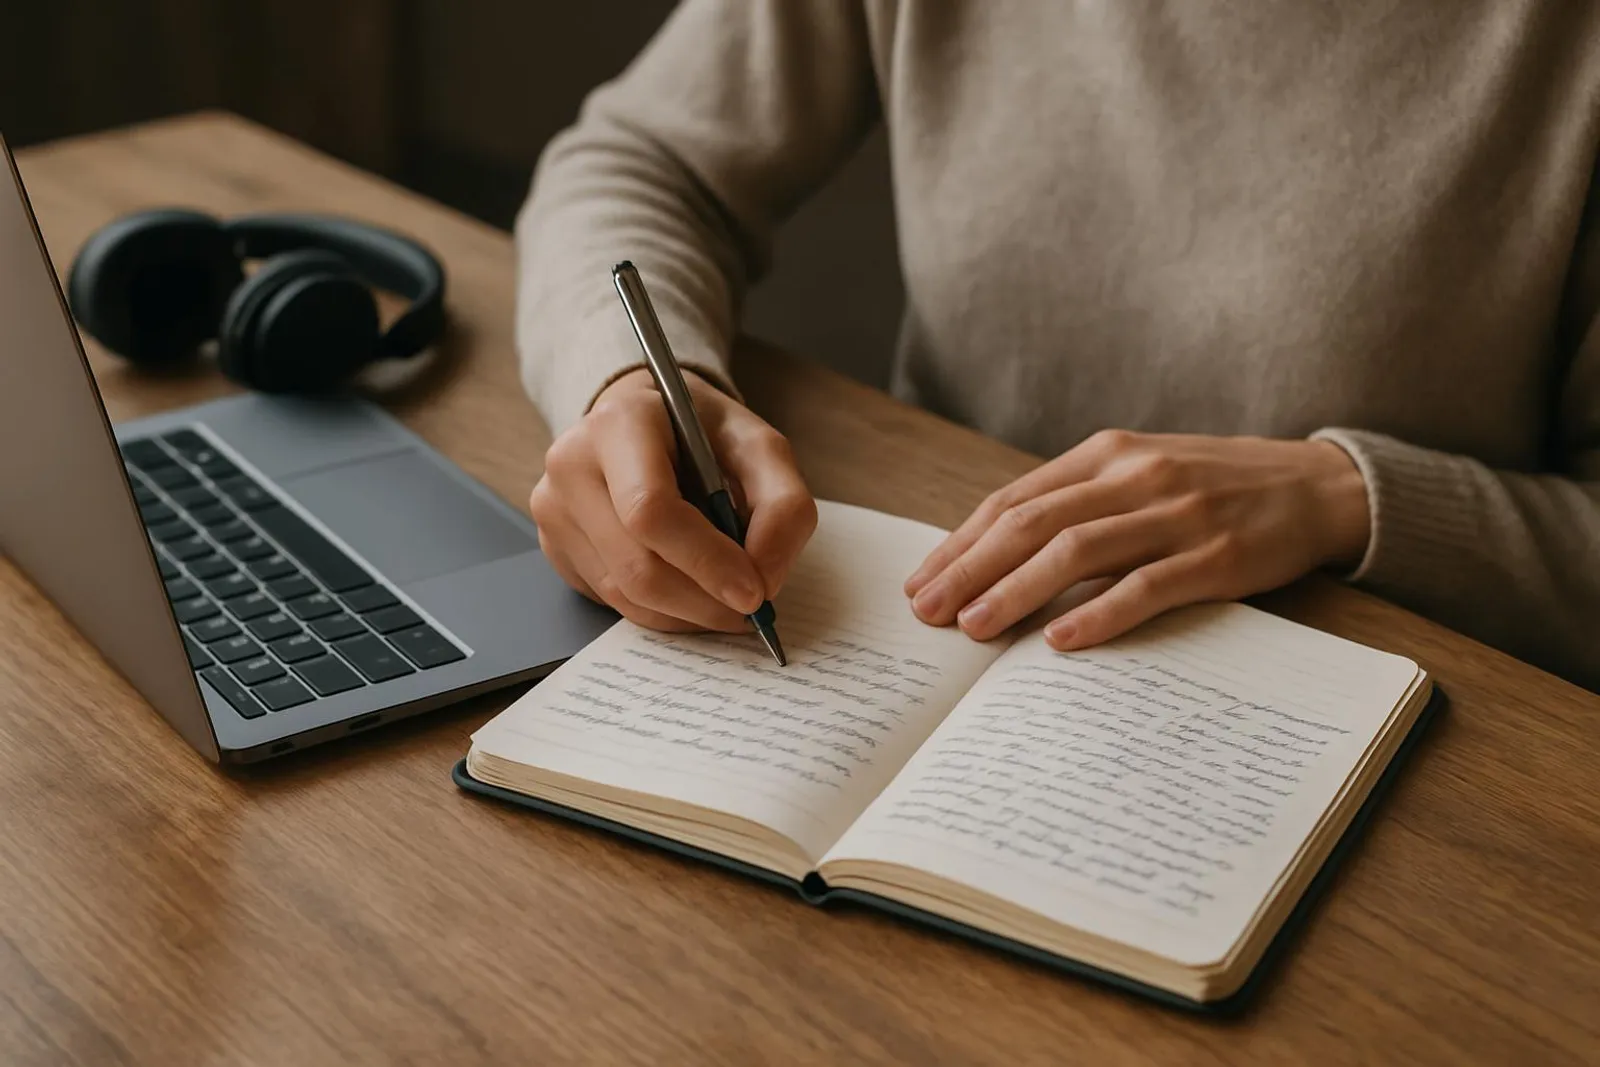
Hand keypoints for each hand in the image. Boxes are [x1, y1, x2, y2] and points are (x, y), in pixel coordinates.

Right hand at [530, 367, 817, 631]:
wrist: (647, 421)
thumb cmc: (703, 433)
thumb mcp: (760, 448)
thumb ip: (782, 506)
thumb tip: (766, 578)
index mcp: (619, 423)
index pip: (651, 510)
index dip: (706, 561)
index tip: (754, 592)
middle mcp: (571, 463)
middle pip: (636, 565)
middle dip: (703, 601)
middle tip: (750, 611)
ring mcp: (553, 508)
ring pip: (623, 594)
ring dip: (686, 614)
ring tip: (725, 602)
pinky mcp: (553, 544)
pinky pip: (610, 600)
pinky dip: (661, 612)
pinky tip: (690, 592)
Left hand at [904, 430, 1368, 649]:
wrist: (1318, 485)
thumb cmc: (1213, 487)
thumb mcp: (1139, 474)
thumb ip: (1077, 503)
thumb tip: (994, 553)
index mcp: (1107, 454)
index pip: (1014, 500)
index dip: (961, 543)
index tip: (921, 583)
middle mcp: (1135, 476)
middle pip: (1032, 524)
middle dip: (970, 570)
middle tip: (928, 613)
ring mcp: (1176, 514)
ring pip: (1077, 551)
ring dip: (1017, 591)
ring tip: (975, 629)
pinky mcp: (1216, 555)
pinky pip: (1146, 587)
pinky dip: (1098, 613)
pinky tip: (1059, 640)